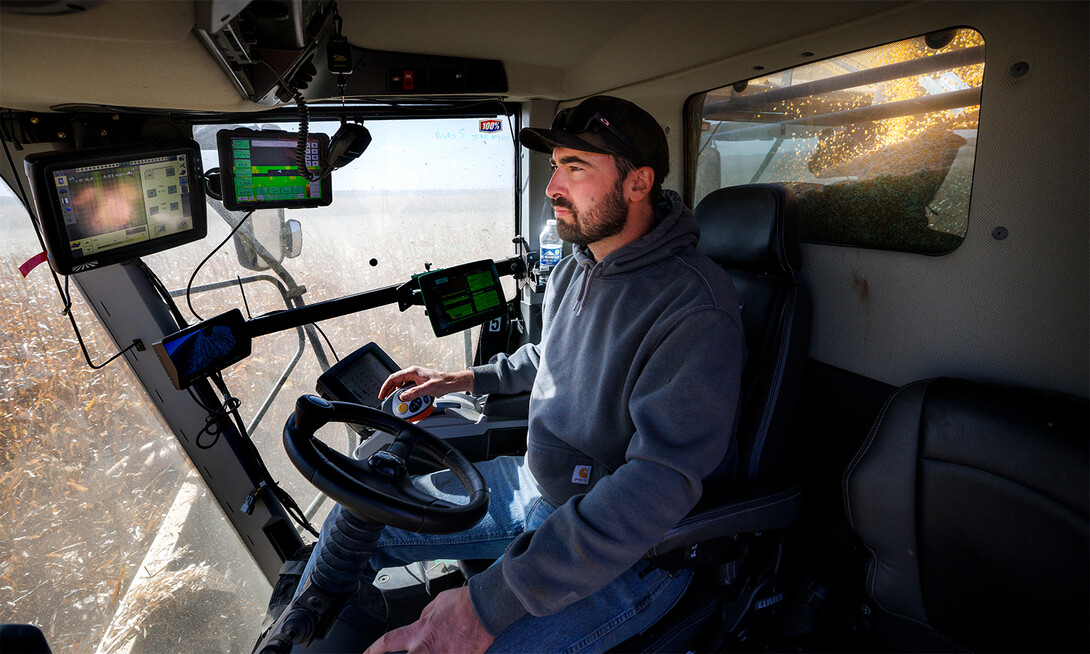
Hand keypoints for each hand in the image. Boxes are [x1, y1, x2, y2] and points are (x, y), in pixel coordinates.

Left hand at [363, 586, 493, 653]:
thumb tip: (420, 622)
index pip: (388, 642)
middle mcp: (426, 649)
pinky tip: (450, 653)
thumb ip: (424, 617)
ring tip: (431, 652)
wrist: (485, 610)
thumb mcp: (436, 604)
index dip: (373, 650)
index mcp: (418, 632)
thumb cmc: (464, 604)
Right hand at [378, 366, 472, 401]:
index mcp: (413, 371)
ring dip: (398, 394)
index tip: (382, 394)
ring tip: (396, 402)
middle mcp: (413, 373)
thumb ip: (414, 393)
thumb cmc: (442, 382)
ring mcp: (415, 378)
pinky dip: (405, 394)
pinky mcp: (418, 383)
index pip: (394, 378)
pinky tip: (407, 400)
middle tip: (387, 400)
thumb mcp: (427, 389)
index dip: (386, 387)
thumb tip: (403, 397)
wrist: (451, 382)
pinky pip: (408, 388)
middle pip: (396, 382)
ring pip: (401, 386)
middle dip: (390, 391)